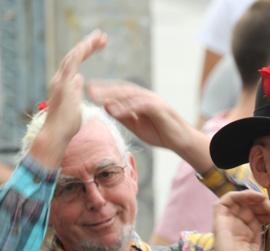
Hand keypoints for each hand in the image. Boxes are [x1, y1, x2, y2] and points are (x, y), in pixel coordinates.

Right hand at [32, 30, 108, 165]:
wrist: (55, 136)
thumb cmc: (65, 127)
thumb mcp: (75, 106)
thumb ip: (76, 91)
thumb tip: (80, 80)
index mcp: (64, 84)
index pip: (75, 63)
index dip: (86, 52)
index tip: (98, 45)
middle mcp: (60, 79)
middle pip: (74, 56)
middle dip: (88, 44)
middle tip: (103, 36)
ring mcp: (60, 80)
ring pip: (73, 56)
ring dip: (87, 45)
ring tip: (101, 37)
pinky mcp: (62, 84)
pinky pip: (71, 62)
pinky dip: (81, 52)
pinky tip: (90, 44)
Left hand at [87, 80, 210, 170]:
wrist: (181, 141)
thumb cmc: (160, 133)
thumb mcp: (136, 125)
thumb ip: (122, 116)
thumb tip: (106, 106)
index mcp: (139, 99)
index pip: (119, 92)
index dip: (104, 90)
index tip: (88, 91)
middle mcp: (145, 96)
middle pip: (122, 90)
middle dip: (105, 89)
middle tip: (88, 89)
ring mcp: (152, 101)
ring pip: (130, 95)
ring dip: (112, 95)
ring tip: (97, 97)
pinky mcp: (159, 108)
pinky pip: (140, 106)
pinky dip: (127, 107)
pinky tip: (114, 110)